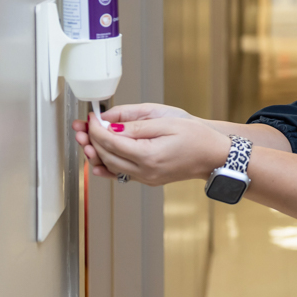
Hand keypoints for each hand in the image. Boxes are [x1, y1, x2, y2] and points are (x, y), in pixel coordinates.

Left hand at [73, 103, 193, 175]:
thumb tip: (110, 126)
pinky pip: (121, 174)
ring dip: (96, 152)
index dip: (96, 128)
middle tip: (82, 126)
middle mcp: (144, 171)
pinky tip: (97, 160)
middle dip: (91, 140)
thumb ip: (136, 126)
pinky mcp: (148, 179)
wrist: (214, 156)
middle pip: (106, 155)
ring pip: (110, 167)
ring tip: (85, 139)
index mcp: (148, 156)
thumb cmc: (197, 137)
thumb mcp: (167, 123)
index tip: (91, 117)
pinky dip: (107, 166)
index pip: (111, 142)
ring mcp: (146, 178)